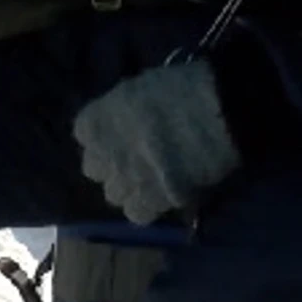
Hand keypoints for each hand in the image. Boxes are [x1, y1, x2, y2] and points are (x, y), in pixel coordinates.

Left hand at [72, 59, 241, 224]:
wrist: (216, 114)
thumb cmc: (181, 89)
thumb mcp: (140, 87)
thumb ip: (123, 109)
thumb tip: (126, 119)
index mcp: (95, 122)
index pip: (85, 134)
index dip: (103, 135)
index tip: (120, 131)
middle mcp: (102, 155)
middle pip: (95, 169)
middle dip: (112, 164)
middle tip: (135, 157)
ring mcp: (123, 181)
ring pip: (115, 194)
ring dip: (129, 187)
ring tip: (152, 179)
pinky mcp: (148, 202)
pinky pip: (137, 213)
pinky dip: (147, 207)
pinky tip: (163, 195)